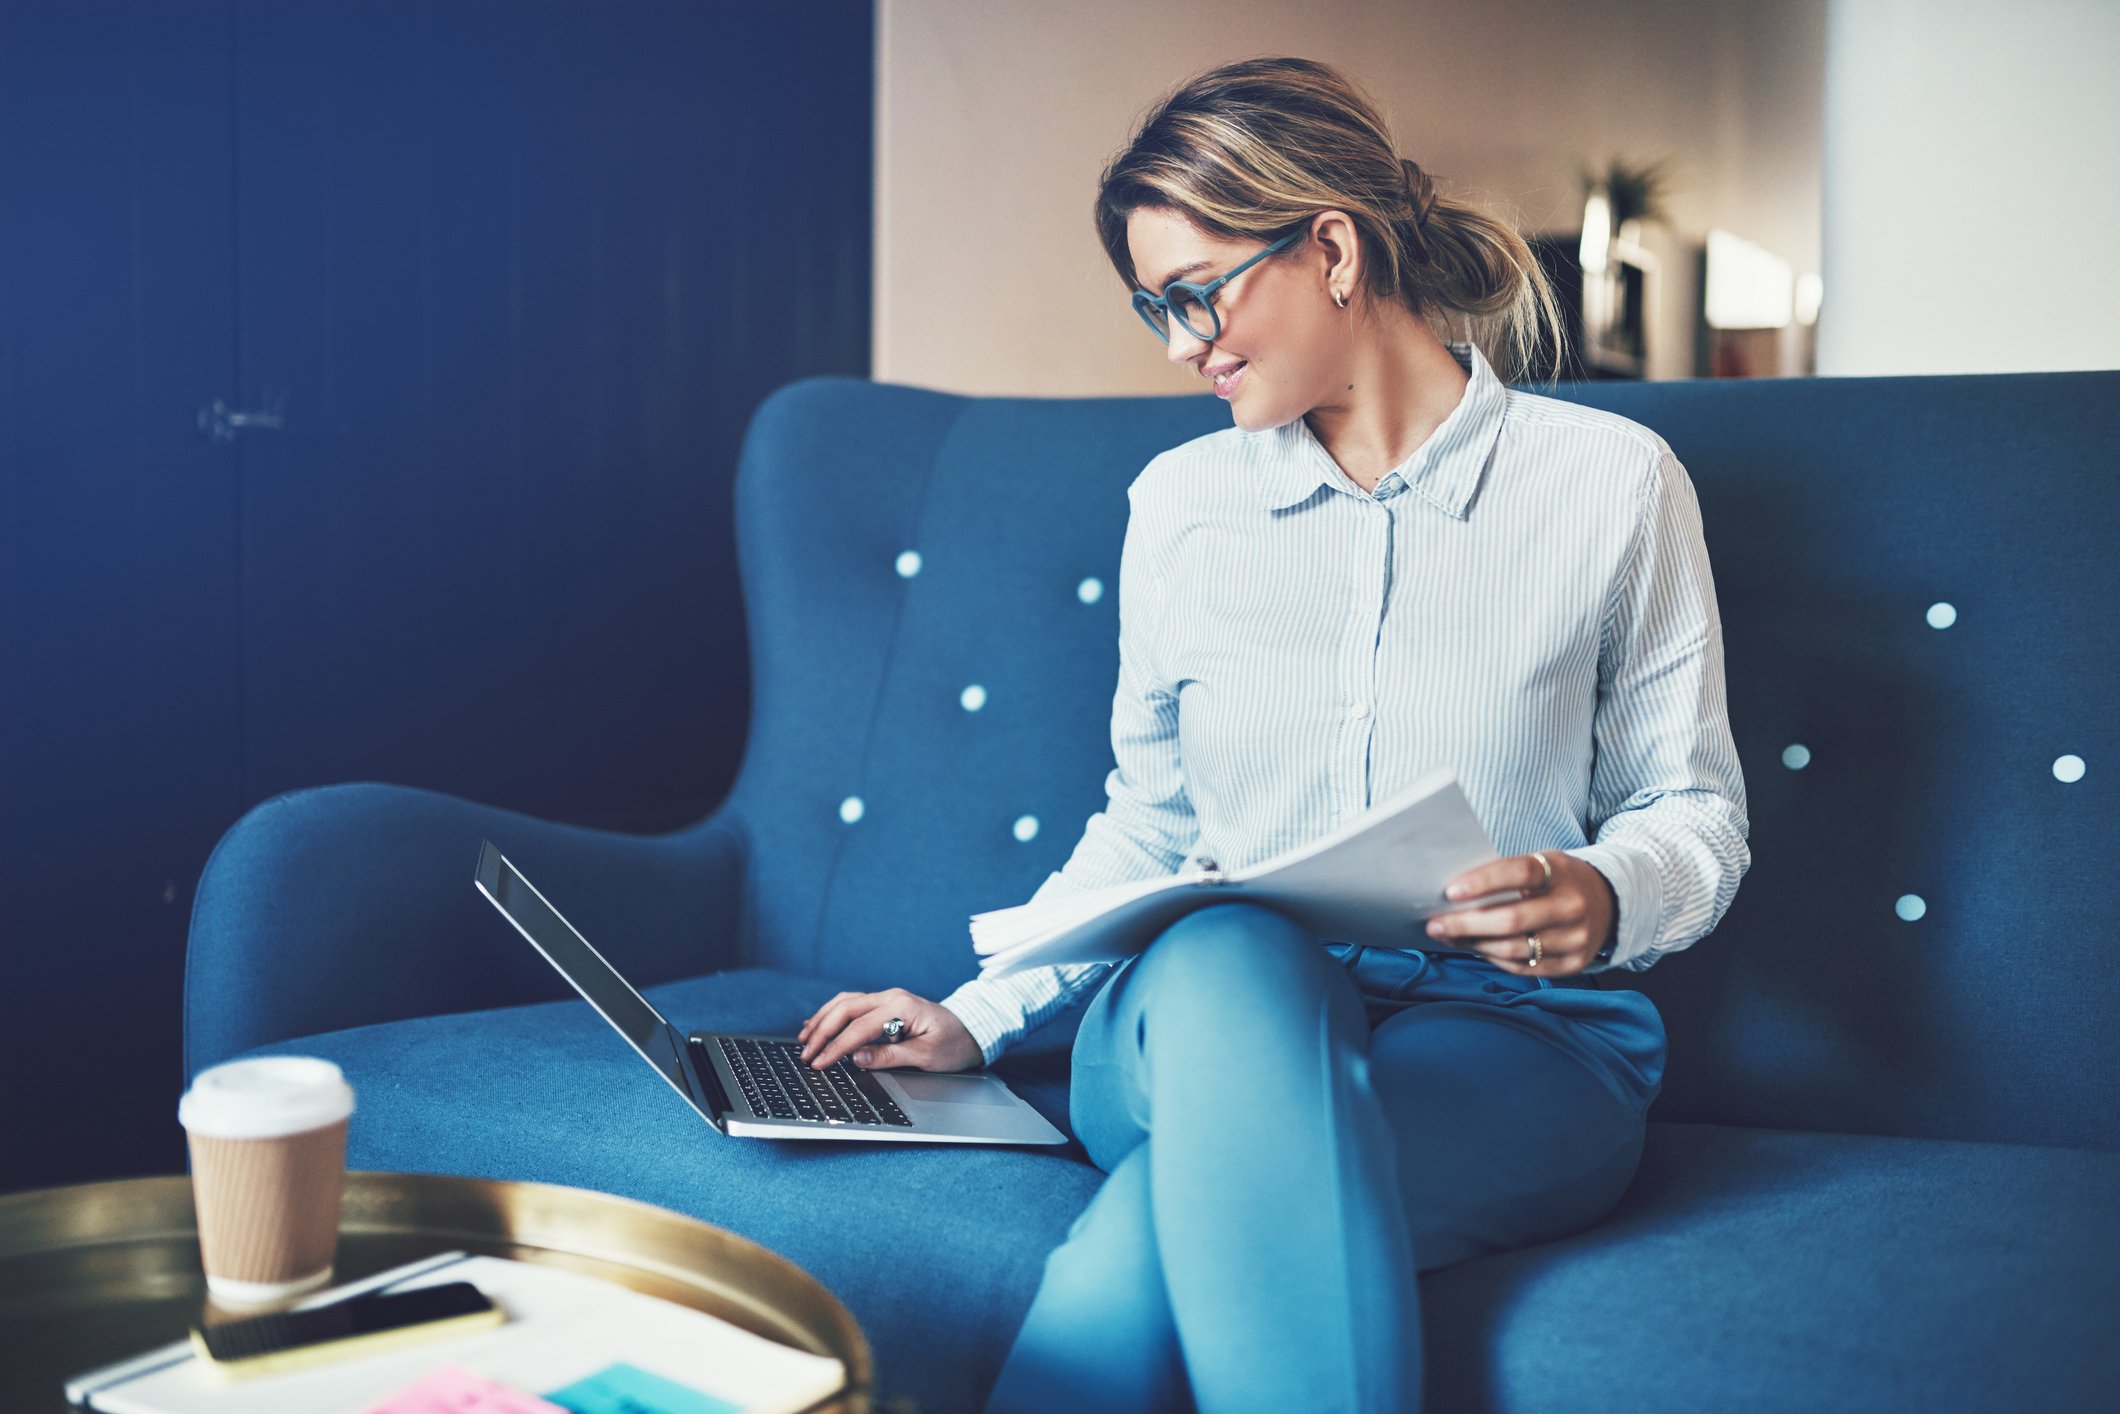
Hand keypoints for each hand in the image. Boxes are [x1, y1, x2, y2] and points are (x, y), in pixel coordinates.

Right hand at [796, 988, 982, 1072]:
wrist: (972, 1031)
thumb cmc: (954, 1044)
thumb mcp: (926, 1056)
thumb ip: (890, 1056)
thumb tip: (856, 1058)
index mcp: (901, 1007)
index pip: (859, 1027)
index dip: (836, 1047)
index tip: (820, 1063)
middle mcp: (891, 997)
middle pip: (845, 1009)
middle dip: (822, 1031)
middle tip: (806, 1054)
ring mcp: (887, 999)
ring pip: (845, 1003)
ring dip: (822, 1020)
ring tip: (804, 1039)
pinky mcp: (885, 1005)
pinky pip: (852, 1005)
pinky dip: (832, 1014)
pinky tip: (817, 1024)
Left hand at [1424, 851, 1616, 977]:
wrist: (1609, 902)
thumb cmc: (1558, 880)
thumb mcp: (1543, 864)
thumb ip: (1507, 874)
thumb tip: (1454, 894)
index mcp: (1562, 871)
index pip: (1519, 872)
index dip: (1484, 881)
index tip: (1451, 891)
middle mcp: (1573, 906)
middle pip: (1513, 920)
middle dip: (1467, 924)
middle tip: (1435, 924)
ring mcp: (1576, 938)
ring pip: (1514, 949)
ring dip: (1474, 945)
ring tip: (1448, 937)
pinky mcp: (1573, 964)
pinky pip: (1524, 967)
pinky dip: (1494, 959)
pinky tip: (1475, 948)